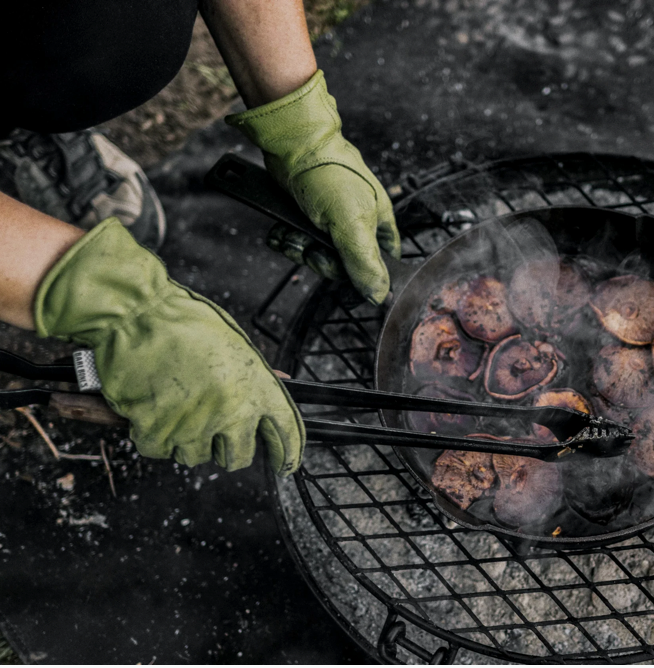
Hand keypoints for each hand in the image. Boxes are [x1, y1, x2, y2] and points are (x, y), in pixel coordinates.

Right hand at [34, 218, 304, 473]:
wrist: (137, 316)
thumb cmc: (185, 322)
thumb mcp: (234, 344)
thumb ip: (253, 376)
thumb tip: (276, 385)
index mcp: (256, 388)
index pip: (286, 432)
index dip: (289, 453)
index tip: (286, 464)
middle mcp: (232, 413)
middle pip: (239, 457)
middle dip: (227, 449)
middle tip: (212, 430)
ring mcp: (195, 426)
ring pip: (196, 456)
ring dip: (186, 439)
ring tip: (175, 405)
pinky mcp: (159, 433)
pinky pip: (159, 450)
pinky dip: (152, 434)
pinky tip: (151, 408)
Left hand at [226, 70, 400, 305]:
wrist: (292, 146)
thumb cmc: (329, 175)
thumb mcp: (352, 224)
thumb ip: (365, 263)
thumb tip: (379, 296)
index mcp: (378, 226)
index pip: (380, 267)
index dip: (362, 277)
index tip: (345, 276)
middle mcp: (356, 226)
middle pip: (341, 267)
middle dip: (320, 260)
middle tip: (312, 248)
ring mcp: (328, 223)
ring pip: (315, 257)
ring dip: (298, 250)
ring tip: (292, 234)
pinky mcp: (304, 218)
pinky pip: (296, 243)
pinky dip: (285, 240)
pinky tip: (280, 231)